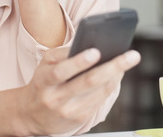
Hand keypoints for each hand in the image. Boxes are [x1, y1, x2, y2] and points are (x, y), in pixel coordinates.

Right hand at [18, 46, 140, 135]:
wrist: (31, 115)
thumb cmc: (43, 82)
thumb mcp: (45, 65)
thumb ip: (62, 54)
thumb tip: (87, 43)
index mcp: (44, 81)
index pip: (61, 71)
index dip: (78, 62)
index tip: (96, 51)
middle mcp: (56, 98)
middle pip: (88, 82)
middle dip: (112, 67)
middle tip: (131, 55)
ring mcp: (68, 110)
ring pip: (98, 92)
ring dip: (116, 76)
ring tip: (128, 61)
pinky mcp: (79, 119)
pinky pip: (99, 100)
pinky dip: (111, 85)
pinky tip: (118, 74)